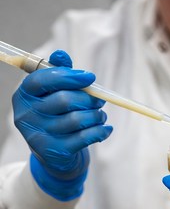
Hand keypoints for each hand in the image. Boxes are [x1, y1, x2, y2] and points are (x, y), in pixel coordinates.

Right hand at [12, 50, 112, 200]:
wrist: (54, 154)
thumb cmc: (57, 116)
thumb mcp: (54, 94)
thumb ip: (58, 73)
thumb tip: (60, 54)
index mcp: (24, 95)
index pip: (43, 79)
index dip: (69, 76)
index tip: (90, 77)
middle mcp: (26, 115)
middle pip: (65, 100)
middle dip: (89, 98)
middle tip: (100, 100)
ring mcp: (38, 136)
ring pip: (77, 119)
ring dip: (97, 115)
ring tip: (100, 115)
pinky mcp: (54, 152)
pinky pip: (84, 137)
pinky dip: (100, 130)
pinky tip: (106, 128)